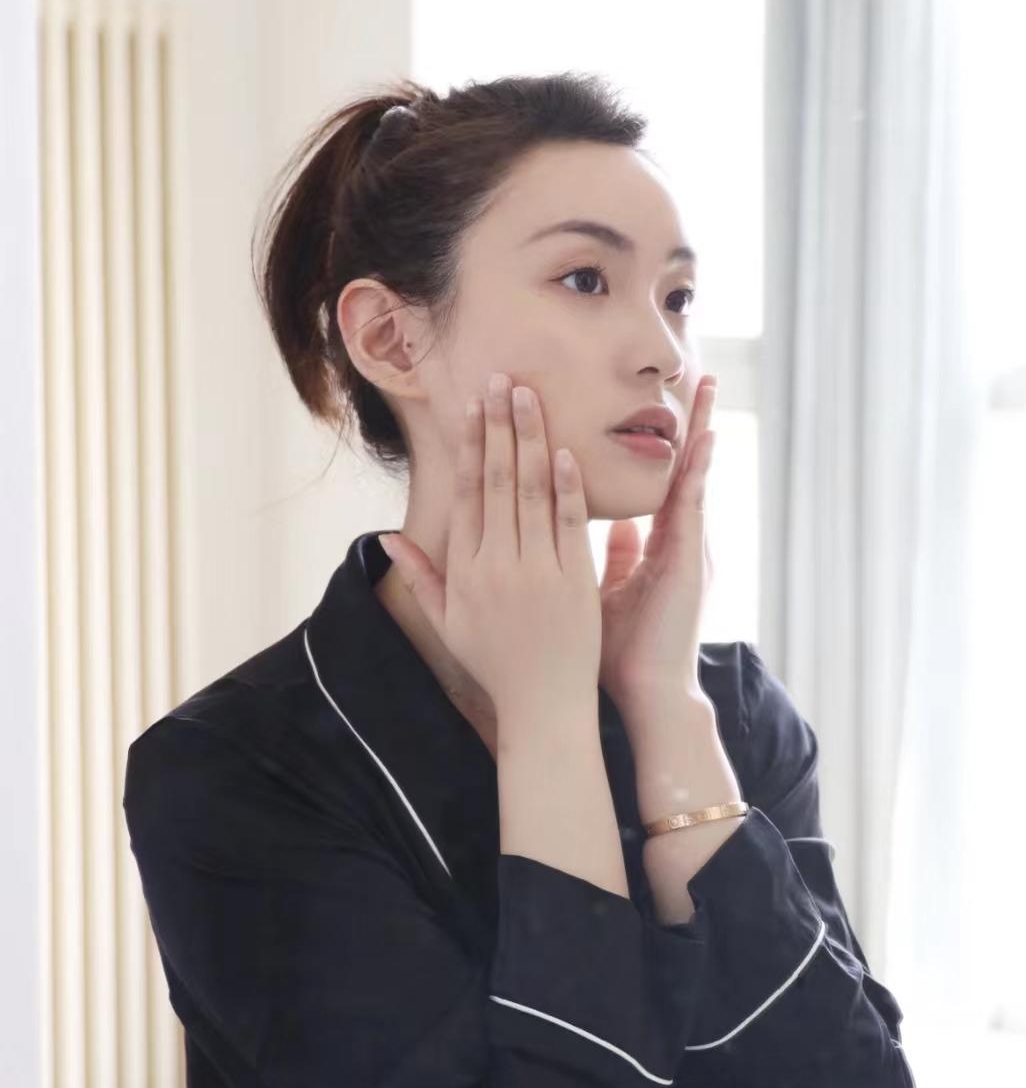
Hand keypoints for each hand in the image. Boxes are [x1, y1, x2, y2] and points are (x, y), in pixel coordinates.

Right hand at [377, 373, 602, 721]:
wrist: (544, 709)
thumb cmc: (496, 665)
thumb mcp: (448, 624)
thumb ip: (422, 578)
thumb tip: (388, 539)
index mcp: (465, 572)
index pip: (466, 495)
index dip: (470, 446)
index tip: (473, 406)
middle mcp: (496, 567)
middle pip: (496, 482)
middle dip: (499, 426)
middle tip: (502, 378)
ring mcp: (536, 574)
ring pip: (531, 493)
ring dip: (530, 439)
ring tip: (530, 396)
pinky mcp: (574, 584)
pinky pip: (568, 525)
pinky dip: (566, 486)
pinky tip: (565, 450)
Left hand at [597, 375, 717, 703]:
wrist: (646, 696)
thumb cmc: (622, 653)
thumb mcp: (606, 593)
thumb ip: (612, 558)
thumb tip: (607, 526)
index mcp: (657, 547)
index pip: (656, 482)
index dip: (657, 444)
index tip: (654, 406)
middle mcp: (677, 541)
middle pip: (680, 469)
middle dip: (687, 423)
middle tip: (697, 375)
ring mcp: (688, 549)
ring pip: (692, 476)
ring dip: (699, 431)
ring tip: (708, 386)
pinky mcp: (690, 562)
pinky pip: (693, 505)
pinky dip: (698, 470)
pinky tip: (705, 437)